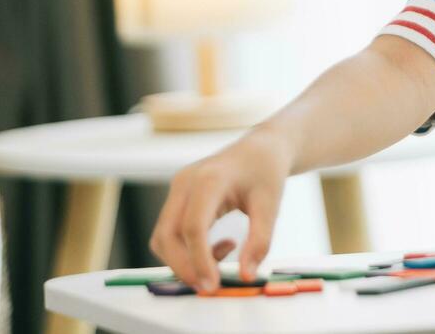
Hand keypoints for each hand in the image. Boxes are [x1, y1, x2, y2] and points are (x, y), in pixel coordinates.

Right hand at [150, 128, 292, 291]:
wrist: (261, 148)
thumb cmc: (266, 172)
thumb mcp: (271, 205)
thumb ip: (260, 241)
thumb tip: (247, 275)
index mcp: (210, 179)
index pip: (193, 227)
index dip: (199, 260)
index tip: (213, 285)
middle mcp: (185, 182)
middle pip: (167, 235)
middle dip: (184, 266)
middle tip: (211, 285)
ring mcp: (177, 188)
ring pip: (163, 237)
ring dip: (185, 259)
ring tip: (226, 252)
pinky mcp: (177, 197)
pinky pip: (170, 232)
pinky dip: (187, 249)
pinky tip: (220, 245)